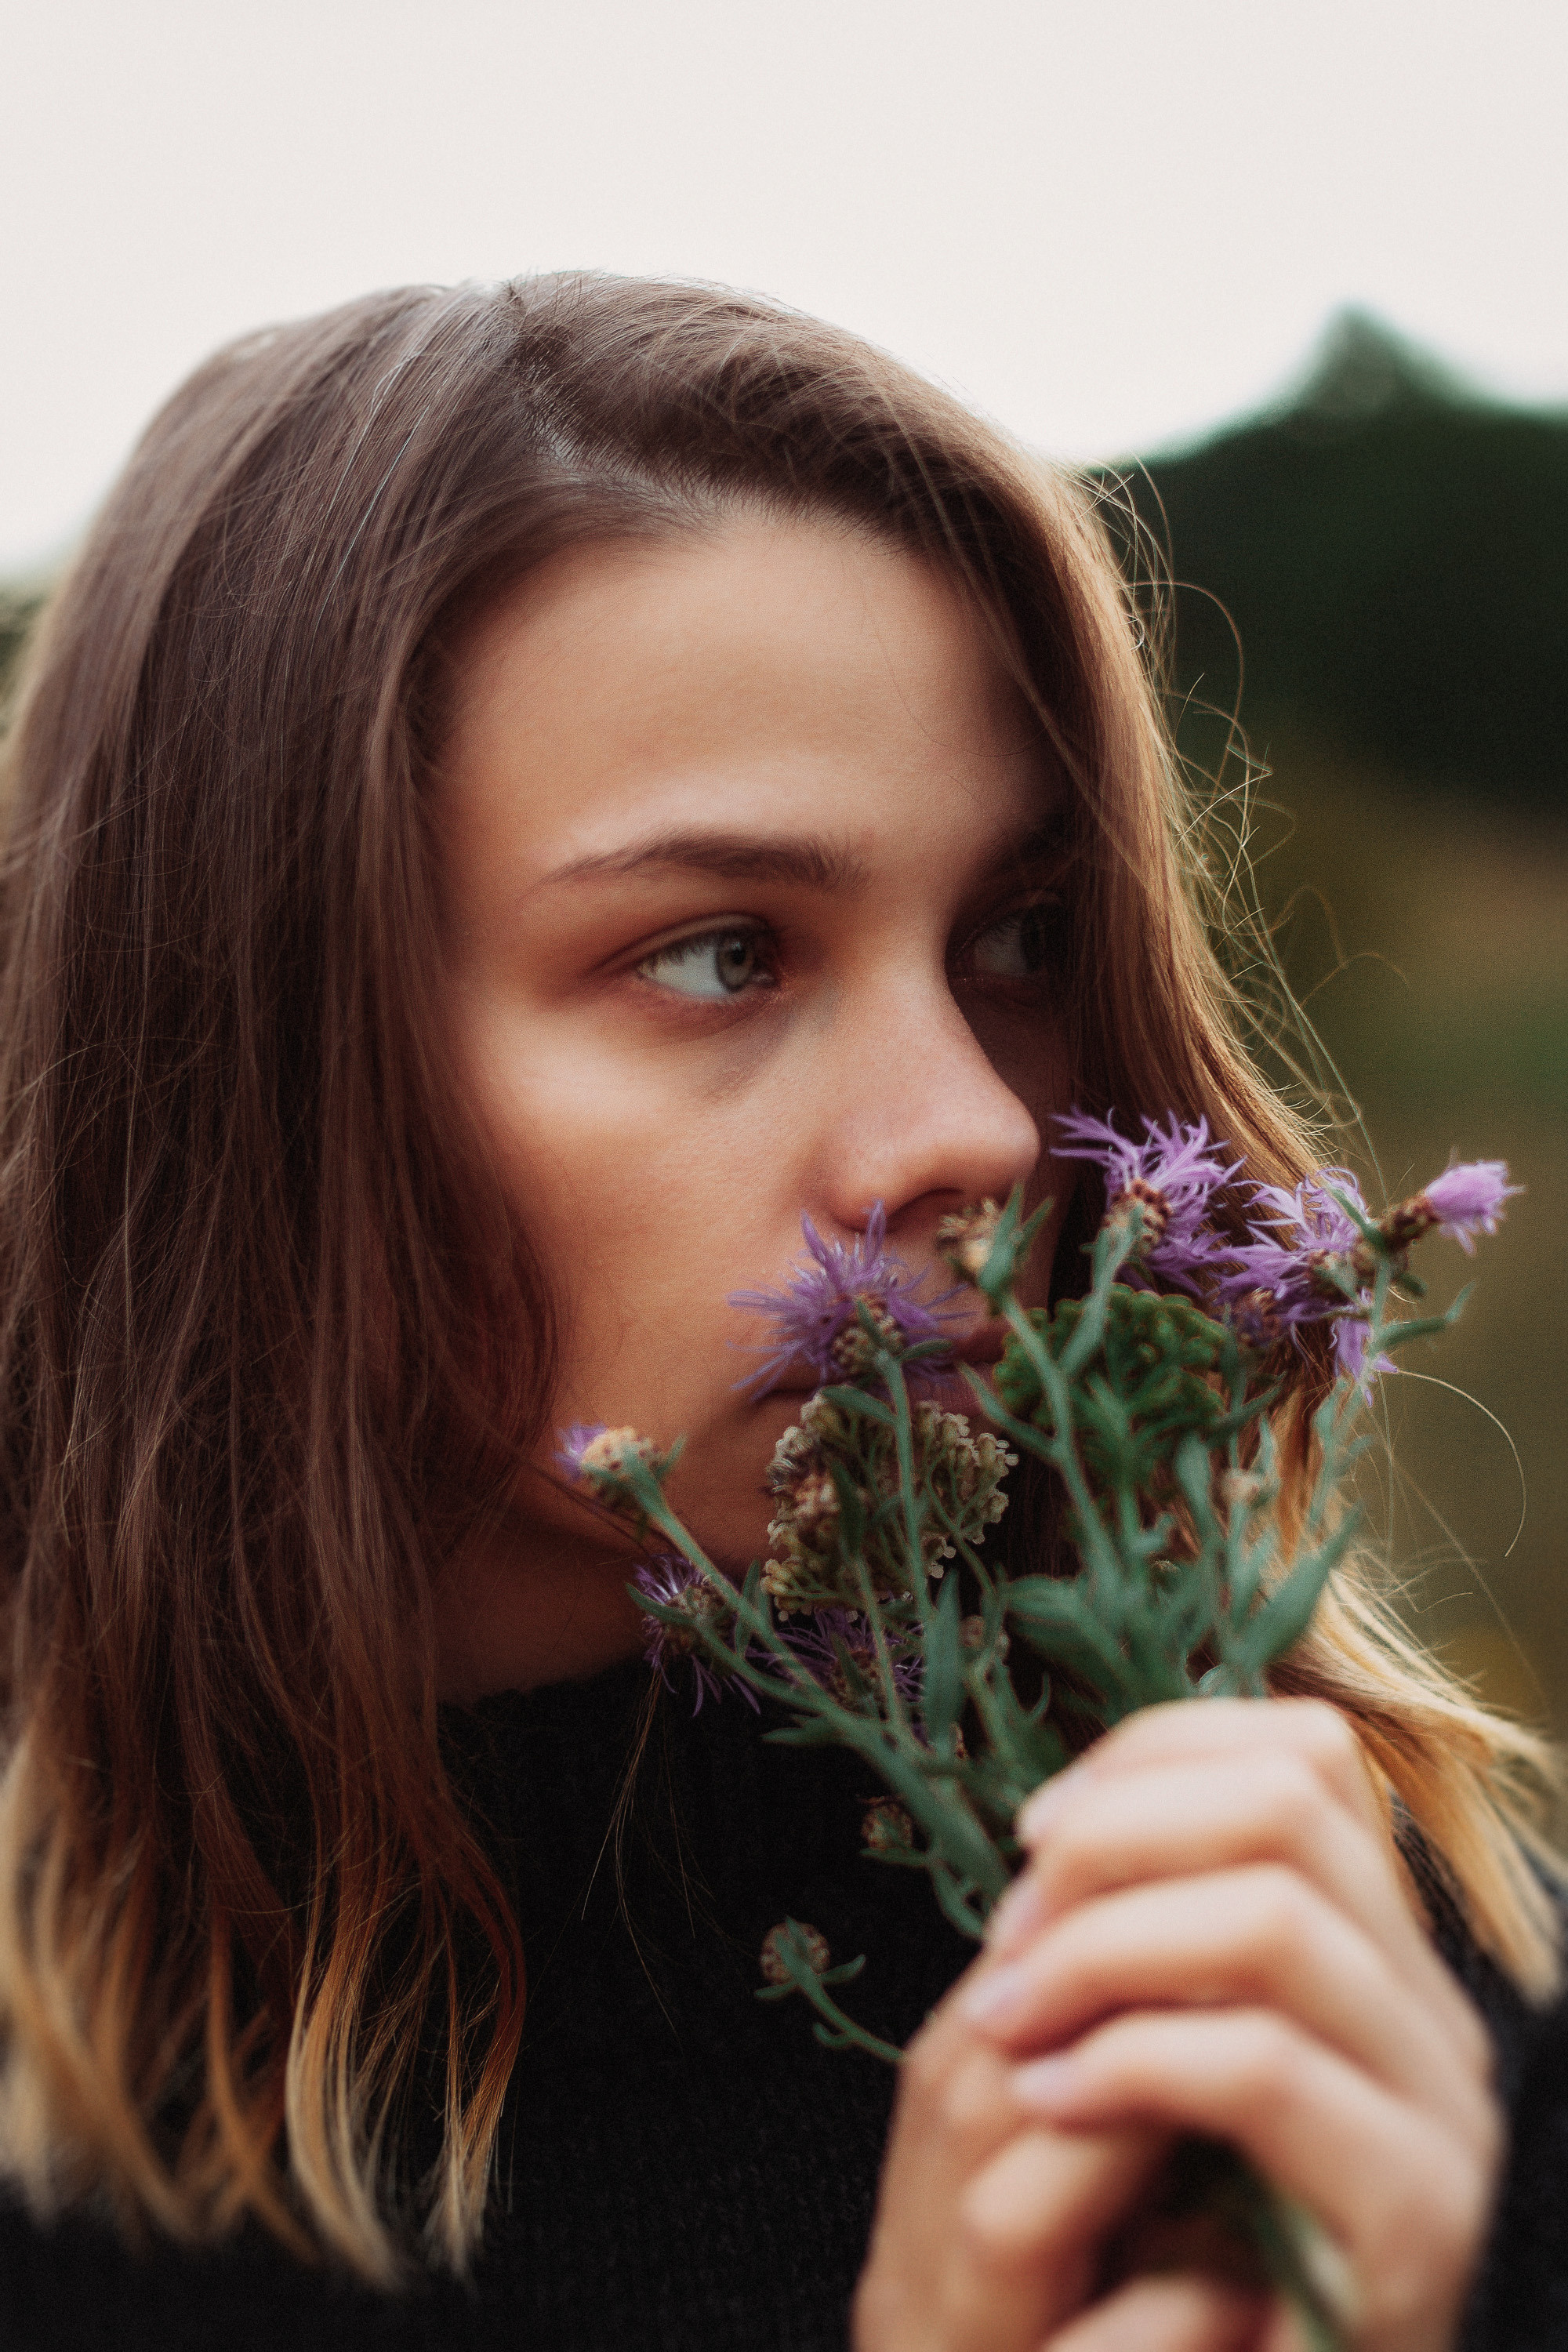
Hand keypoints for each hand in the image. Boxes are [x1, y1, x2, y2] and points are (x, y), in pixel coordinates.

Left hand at [959, 1700, 1500, 2351]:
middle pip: (1289, 1805)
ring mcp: (1439, 2109)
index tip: (1035, 1834)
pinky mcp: (1416, 2219)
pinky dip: (1132, 2062)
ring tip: (1009, 2015)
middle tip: (1011, 1932)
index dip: (1154, 1757)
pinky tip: (1051, 2097)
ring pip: (1275, 1919)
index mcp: (1374, 1951)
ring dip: (1105, 1945)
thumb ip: (1153, 1941)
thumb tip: (1066, 1814)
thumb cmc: (1165, 2240)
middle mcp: (1428, 2009)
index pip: (1301, 1754)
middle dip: (1117, 1838)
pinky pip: (1265, 2071)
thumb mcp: (1155, 2054)